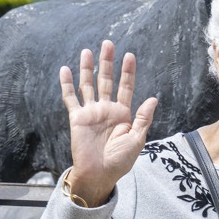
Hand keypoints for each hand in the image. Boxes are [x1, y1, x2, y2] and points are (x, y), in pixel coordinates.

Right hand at [59, 41, 156, 204]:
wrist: (99, 174)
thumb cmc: (120, 161)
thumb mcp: (137, 140)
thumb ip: (143, 118)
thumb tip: (153, 98)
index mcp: (122, 114)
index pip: (125, 87)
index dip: (127, 72)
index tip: (129, 55)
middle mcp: (106, 110)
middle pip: (106, 80)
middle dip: (107, 62)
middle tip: (108, 43)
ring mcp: (91, 112)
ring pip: (88, 85)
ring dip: (88, 68)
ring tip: (87, 51)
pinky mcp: (77, 118)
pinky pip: (71, 98)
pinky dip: (67, 84)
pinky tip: (65, 69)